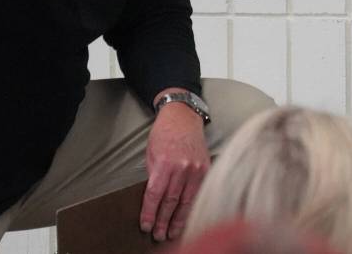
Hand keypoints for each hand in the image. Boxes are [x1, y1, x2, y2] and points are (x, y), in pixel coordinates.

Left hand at [139, 94, 209, 240]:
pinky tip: (188, 216)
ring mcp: (196, 169)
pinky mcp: (206, 168)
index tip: (146, 225)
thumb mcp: (151, 153)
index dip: (149, 213)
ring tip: (173, 232)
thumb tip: (154, 199)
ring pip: (187, 201)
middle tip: (159, 235)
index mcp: (164, 163)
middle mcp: (182, 167)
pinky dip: (192, 206)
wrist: (183, 116)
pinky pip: (198, 192)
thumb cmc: (164, 132)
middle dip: (164, 221)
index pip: (155, 195)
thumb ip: (153, 176)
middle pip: (171, 202)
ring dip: (179, 219)